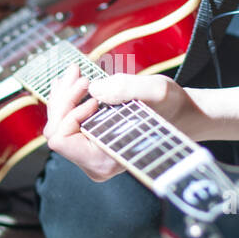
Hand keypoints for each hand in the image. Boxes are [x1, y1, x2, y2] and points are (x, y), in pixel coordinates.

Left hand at [43, 66, 206, 181]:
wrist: (183, 116)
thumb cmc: (172, 107)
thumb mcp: (156, 91)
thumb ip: (125, 88)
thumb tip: (93, 89)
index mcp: (106, 159)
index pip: (61, 139)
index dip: (68, 112)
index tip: (92, 93)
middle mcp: (95, 163)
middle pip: (55, 131)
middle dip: (63, 98)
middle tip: (80, 73)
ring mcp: (91, 155)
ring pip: (58, 126)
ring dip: (64, 96)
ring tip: (77, 73)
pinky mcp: (92, 144)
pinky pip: (66, 123)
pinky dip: (68, 100)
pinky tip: (74, 82)